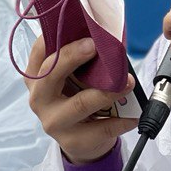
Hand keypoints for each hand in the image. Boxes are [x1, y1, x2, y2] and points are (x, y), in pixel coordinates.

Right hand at [25, 36, 137, 162]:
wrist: (81, 140)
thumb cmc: (77, 98)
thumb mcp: (72, 77)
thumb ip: (77, 58)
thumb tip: (102, 33)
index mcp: (37, 77)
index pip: (39, 52)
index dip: (57, 38)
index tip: (79, 29)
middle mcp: (39, 98)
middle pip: (50, 74)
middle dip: (73, 57)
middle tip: (96, 46)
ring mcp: (53, 122)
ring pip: (80, 104)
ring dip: (108, 92)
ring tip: (128, 83)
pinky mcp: (72, 141)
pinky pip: (101, 128)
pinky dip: (121, 120)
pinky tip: (133, 115)